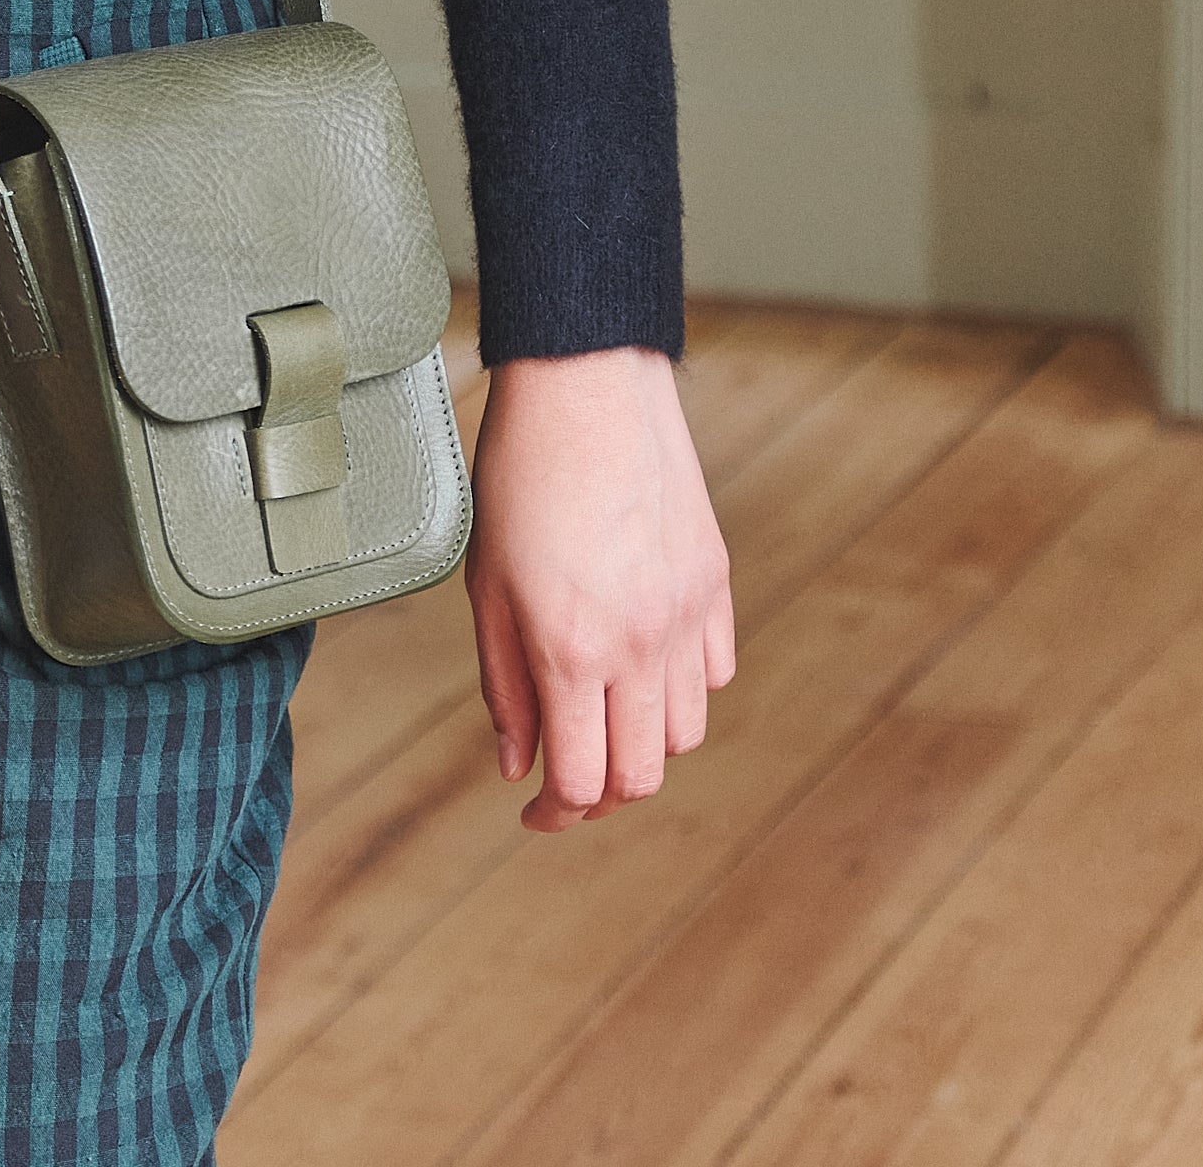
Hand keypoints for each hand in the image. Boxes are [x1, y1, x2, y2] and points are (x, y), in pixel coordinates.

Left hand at [464, 343, 733, 832]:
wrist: (587, 387)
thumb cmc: (520, 476)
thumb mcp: (486, 584)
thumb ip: (504, 684)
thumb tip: (517, 765)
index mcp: (572, 649)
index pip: (583, 782)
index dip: (554, 815)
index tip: (533, 813)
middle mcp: (641, 645)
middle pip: (641, 775)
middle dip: (601, 794)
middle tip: (566, 777)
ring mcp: (687, 615)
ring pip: (685, 733)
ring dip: (643, 743)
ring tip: (601, 713)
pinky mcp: (715, 584)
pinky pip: (716, 673)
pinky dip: (683, 689)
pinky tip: (644, 661)